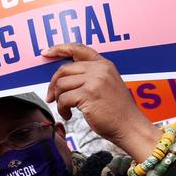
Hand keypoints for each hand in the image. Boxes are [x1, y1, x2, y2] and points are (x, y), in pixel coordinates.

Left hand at [43, 43, 160, 161]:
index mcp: (104, 65)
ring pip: (61, 84)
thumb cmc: (116, 111)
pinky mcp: (88, 94)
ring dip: (58, 99)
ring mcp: (95, 81)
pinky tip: (69, 115)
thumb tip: (63, 77)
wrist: (130, 126)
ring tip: (65, 109)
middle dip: (53, 84)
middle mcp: (100, 69)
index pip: (78, 49)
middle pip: (64, 69)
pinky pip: (63, 99)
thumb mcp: (107, 85)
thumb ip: (90, 76)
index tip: (46, 52)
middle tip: (51, 97)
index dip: (59, 48)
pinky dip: (61, 109)